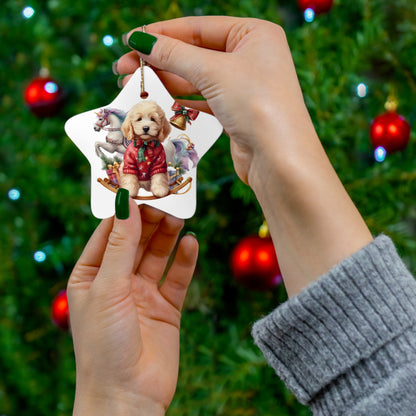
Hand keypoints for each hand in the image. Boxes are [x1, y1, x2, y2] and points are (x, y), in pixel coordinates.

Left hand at [67, 201, 197, 414]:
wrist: (128, 397)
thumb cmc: (104, 344)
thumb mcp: (108, 287)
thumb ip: (120, 245)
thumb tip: (125, 204)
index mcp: (91, 275)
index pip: (108, 233)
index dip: (124, 211)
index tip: (141, 188)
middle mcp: (117, 281)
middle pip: (136, 241)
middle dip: (150, 221)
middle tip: (167, 200)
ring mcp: (143, 294)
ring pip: (158, 255)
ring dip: (168, 236)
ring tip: (180, 217)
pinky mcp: (166, 307)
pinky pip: (177, 277)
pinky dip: (185, 260)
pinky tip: (192, 243)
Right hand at [115, 16, 311, 184]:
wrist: (279, 159)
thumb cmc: (256, 105)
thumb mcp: (213, 71)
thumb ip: (175, 54)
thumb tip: (140, 40)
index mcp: (254, 34)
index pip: (198, 27)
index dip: (161, 33)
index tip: (130, 40)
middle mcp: (251, 56)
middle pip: (195, 52)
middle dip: (159, 59)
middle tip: (123, 67)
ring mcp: (244, 85)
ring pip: (197, 77)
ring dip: (166, 80)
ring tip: (134, 84)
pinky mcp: (237, 111)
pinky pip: (203, 98)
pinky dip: (181, 99)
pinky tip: (160, 99)